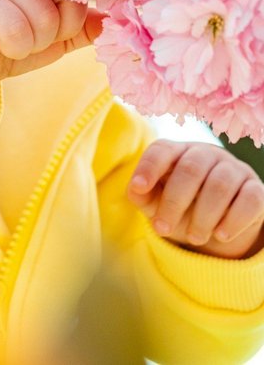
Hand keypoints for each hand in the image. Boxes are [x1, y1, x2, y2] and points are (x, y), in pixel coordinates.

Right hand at [0, 0, 102, 93]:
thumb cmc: (9, 41)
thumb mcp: (54, 37)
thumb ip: (83, 27)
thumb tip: (113, 19)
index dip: (72, 19)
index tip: (50, 27)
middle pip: (71, 5)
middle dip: (54, 34)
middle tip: (28, 35)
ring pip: (46, 22)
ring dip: (31, 44)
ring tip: (10, 39)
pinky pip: (19, 33)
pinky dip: (13, 49)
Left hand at [128, 140, 263, 258]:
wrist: (218, 226)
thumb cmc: (181, 208)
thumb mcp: (158, 204)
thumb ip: (143, 195)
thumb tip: (135, 189)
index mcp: (178, 152)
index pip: (163, 149)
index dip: (149, 166)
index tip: (138, 188)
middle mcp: (206, 154)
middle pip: (191, 168)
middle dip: (174, 202)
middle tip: (163, 229)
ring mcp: (234, 169)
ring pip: (220, 185)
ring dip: (204, 216)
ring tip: (194, 238)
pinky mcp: (255, 189)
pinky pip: (250, 199)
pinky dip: (234, 220)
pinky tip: (221, 235)